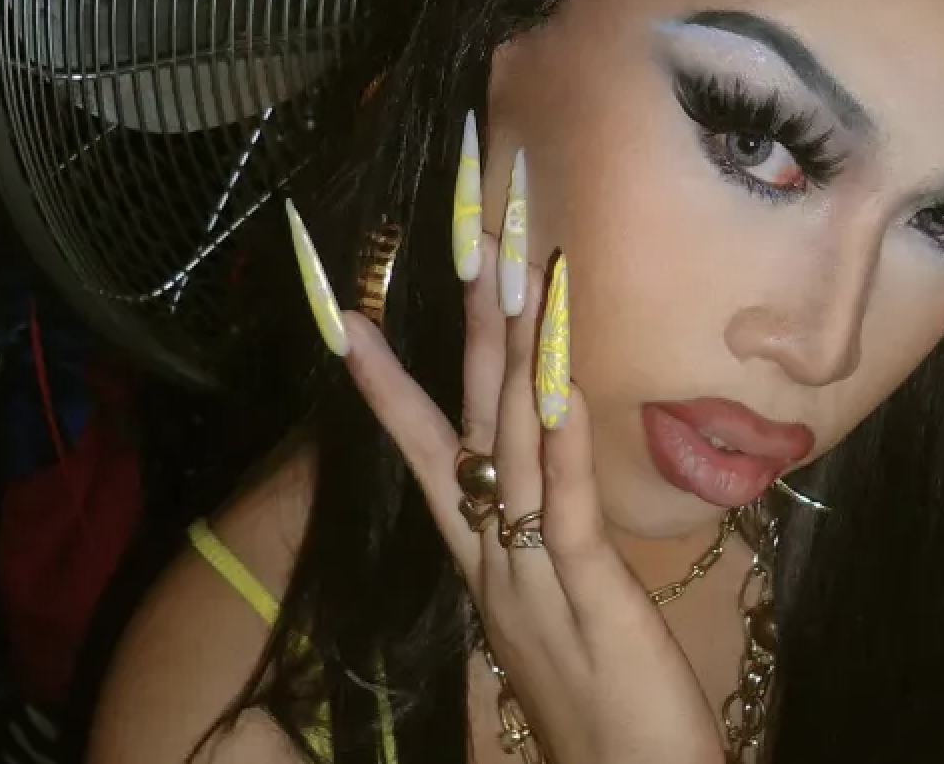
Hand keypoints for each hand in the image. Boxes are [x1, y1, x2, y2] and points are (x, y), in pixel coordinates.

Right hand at [337, 239, 725, 763]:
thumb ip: (538, 548)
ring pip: (510, 442)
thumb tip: (532, 486)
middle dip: (463, 326)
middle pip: (465, 422)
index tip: (346, 317)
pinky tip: (561, 374)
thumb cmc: (596, 706)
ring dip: (511, 349)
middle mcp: (493, 555)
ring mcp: (531, 572)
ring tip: (509, 265)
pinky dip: (559, 434)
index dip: (389, 384)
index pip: (429, 453)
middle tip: (463, 237)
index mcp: (484, 558)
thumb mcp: (555, 612)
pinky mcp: (587, 591)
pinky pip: (564, 500)